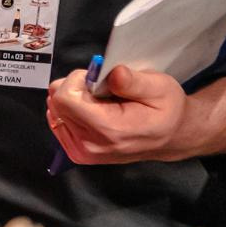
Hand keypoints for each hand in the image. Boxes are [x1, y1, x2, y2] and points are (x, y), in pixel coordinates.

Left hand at [47, 63, 187, 162]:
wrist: (171, 137)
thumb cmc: (166, 110)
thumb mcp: (160, 87)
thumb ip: (134, 81)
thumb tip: (114, 73)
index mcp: (109, 130)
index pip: (65, 98)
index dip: (78, 80)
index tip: (99, 80)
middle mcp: (89, 146)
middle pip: (57, 102)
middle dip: (76, 88)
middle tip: (104, 92)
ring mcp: (81, 152)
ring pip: (55, 110)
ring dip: (74, 100)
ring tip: (103, 105)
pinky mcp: (76, 153)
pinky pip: (57, 120)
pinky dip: (72, 111)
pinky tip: (95, 113)